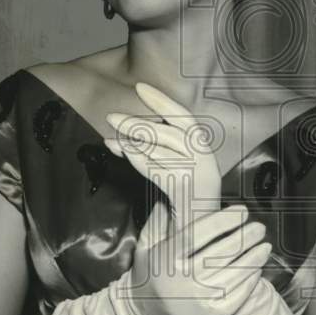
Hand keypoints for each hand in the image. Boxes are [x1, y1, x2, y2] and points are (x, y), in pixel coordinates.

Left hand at [104, 81, 222, 230]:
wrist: (198, 227)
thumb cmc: (182, 193)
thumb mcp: (174, 164)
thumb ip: (157, 147)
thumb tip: (122, 132)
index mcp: (203, 147)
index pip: (183, 116)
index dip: (162, 100)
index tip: (140, 87)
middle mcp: (204, 158)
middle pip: (169, 133)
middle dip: (137, 124)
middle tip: (111, 118)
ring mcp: (198, 176)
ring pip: (162, 151)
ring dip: (133, 143)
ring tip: (111, 140)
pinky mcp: (187, 192)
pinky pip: (159, 170)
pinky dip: (140, 161)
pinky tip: (124, 154)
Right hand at [114, 200, 271, 314]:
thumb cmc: (146, 276)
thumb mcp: (145, 247)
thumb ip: (159, 222)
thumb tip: (171, 196)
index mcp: (167, 257)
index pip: (199, 233)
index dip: (224, 220)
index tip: (242, 210)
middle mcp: (183, 278)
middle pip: (222, 252)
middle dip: (245, 237)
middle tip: (259, 227)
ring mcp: (198, 299)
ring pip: (234, 274)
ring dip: (253, 258)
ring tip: (265, 245)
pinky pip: (237, 296)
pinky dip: (250, 280)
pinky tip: (257, 269)